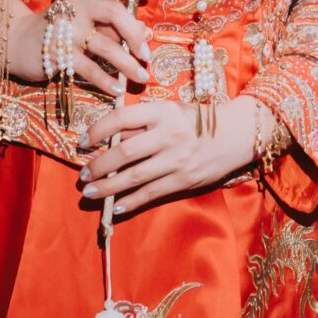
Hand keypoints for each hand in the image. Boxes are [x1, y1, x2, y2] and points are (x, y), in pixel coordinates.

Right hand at [0, 0, 152, 91]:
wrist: (17, 43)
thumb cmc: (59, 30)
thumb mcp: (84, 20)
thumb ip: (113, 24)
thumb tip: (146, 33)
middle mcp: (75, 6)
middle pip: (113, 11)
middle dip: (135, 33)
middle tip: (146, 54)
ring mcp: (65, 30)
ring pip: (106, 46)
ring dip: (128, 64)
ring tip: (141, 76)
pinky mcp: (58, 54)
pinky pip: (89, 69)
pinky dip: (106, 81)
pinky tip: (117, 89)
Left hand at [80, 95, 260, 214]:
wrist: (235, 134)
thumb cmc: (196, 121)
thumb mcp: (170, 111)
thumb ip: (143, 121)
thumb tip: (109, 138)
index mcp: (162, 112)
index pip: (121, 118)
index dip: (98, 130)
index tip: (83, 142)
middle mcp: (168, 134)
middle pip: (124, 152)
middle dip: (98, 166)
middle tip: (82, 176)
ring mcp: (177, 159)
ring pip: (134, 177)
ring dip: (108, 187)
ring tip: (90, 193)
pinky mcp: (184, 179)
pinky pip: (151, 193)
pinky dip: (131, 201)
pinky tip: (115, 206)